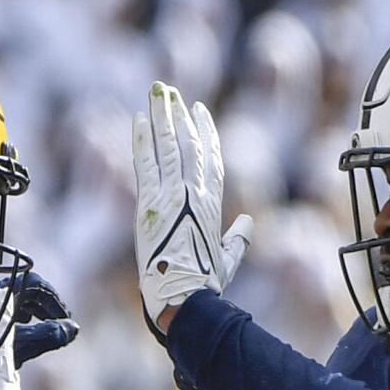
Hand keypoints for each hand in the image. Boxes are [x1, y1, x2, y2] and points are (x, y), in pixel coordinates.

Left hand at [132, 81, 252, 341]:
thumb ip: (238, 238)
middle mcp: (195, 194)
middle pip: (188, 145)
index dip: (205, 132)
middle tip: (169, 92)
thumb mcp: (227, 259)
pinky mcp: (150, 203)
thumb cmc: (205, 284)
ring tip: (156, 93)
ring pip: (168, 147)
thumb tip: (249, 223)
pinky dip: (142, 140)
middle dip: (179, 116)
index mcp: (213, 205)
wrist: (184, 297)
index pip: (210, 158)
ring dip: (161, 117)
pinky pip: (146, 164)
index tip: (197, 112)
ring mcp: (172, 196)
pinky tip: (139, 119)